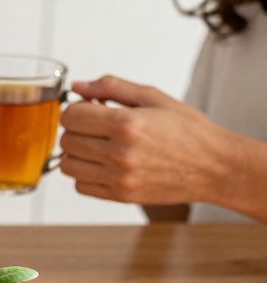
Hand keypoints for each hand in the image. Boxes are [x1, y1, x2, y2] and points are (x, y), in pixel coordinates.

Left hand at [59, 75, 233, 205]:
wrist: (215, 167)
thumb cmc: (188, 130)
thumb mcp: (153, 98)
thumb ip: (111, 87)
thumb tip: (77, 86)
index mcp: (127, 124)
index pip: (71, 117)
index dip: (77, 110)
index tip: (90, 110)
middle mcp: (120, 153)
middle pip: (67, 140)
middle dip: (77, 130)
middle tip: (97, 127)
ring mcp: (118, 178)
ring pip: (67, 165)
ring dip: (77, 153)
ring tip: (99, 146)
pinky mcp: (120, 196)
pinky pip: (80, 186)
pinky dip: (85, 174)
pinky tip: (104, 164)